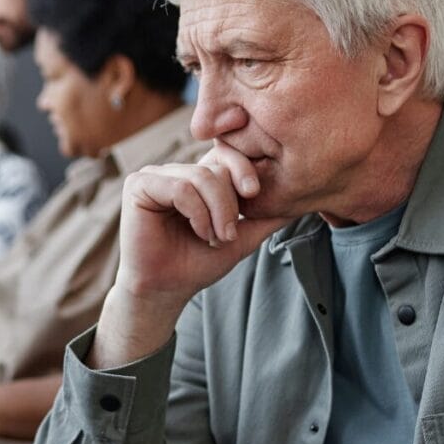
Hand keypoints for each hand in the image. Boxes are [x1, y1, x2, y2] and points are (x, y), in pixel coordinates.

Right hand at [90, 143, 289, 366]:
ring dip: (215, 212)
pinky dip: (196, 212)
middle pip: (217, 166)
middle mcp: (176, 171)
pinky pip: (180, 186)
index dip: (244, 168)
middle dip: (230, 203)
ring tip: (214, 237)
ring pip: (201, 176)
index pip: (227, 154)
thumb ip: (267, 217)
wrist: (167, 290)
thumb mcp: (242, 237)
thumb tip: (304, 201)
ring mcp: (156, 175)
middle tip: (229, 234)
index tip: (254, 194)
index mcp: (197, 177)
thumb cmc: (197, 264)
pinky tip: (197, 232)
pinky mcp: (139, 185)